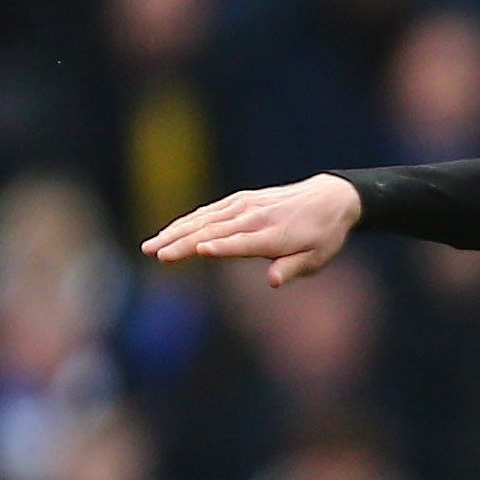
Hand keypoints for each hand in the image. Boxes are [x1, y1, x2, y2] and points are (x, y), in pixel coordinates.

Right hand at [143, 174, 362, 286]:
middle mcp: (254, 218)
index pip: (241, 242)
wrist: (329, 198)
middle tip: (156, 255)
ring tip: (150, 246)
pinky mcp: (239, 200)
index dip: (220, 247)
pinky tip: (168, 231)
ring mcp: (244, 206)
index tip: (197, 251)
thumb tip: (273, 281)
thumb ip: (292, 268)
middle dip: (183, 243)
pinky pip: (208, 211)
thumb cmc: (322, 235)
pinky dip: (186, 221)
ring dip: (175, 232)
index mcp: (273, 235)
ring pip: (203, 220)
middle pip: (213, 231)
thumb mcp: (316, 258)